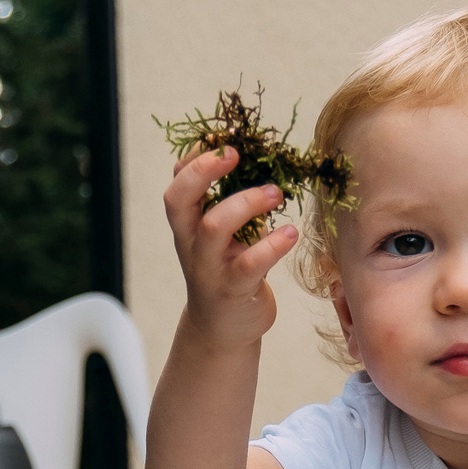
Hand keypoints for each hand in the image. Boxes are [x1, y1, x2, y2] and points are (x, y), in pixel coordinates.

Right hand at [164, 144, 294, 350]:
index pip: (177, 183)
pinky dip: (272, 244)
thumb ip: (231, 204)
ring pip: (215, 226)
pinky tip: (291, 234)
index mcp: (187, 224)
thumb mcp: (222, 236)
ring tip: (275, 194)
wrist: (222, 328)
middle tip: (235, 155)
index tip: (222, 140)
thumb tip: (264, 161)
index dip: (193, 158)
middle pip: (180, 199)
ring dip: (246, 203)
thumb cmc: (227, 270)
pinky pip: (250, 263)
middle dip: (204, 171)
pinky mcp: (233, 288)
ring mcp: (209, 266)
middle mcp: (191, 242)